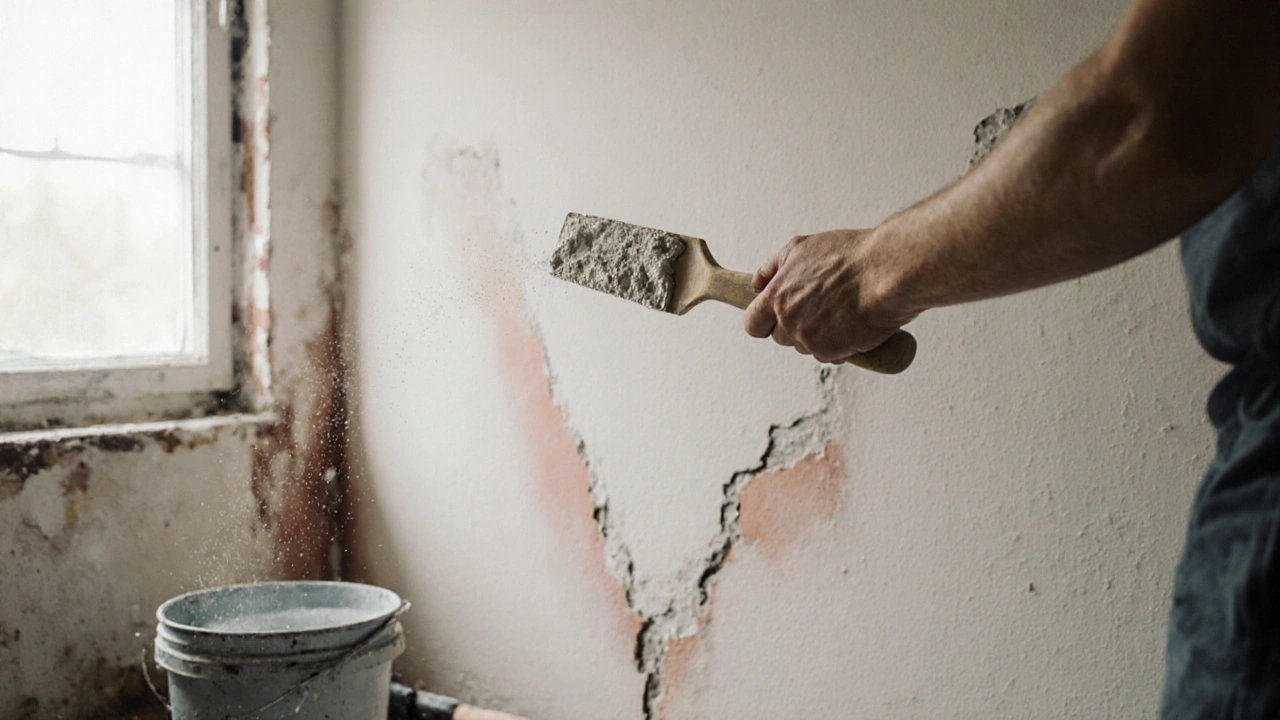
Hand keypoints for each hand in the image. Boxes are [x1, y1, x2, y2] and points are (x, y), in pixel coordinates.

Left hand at [743, 229, 912, 363]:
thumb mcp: (802, 248)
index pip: (752, 324)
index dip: (762, 322)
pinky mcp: (830, 352)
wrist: (886, 272)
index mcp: (776, 296)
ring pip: (805, 347)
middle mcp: (787, 320)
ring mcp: (808, 339)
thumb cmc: (850, 256)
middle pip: (780, 337)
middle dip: (794, 327)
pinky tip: (853, 326)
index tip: (771, 320)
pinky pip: (829, 356)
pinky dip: (840, 346)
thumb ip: (774, 266)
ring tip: (840, 312)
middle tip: (819, 308)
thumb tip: (757, 283)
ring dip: (818, 336)